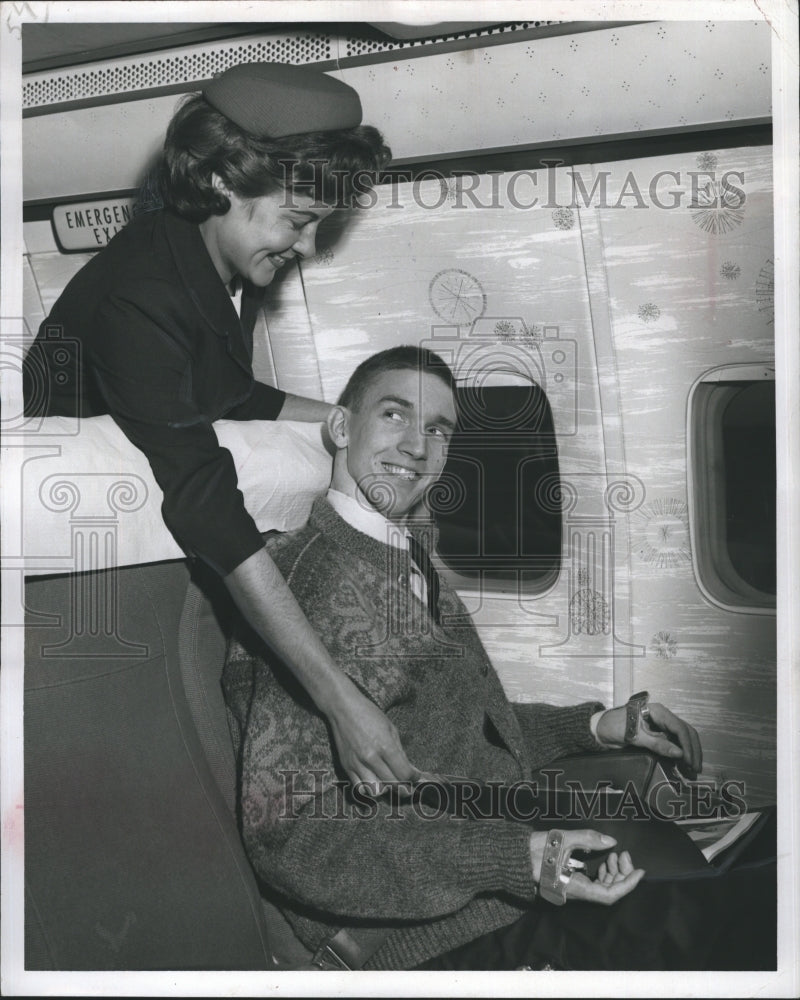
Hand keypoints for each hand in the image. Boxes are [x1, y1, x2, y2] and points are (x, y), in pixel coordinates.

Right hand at [326, 680, 420, 792]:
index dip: (413, 778)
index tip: (416, 777)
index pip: (404, 774)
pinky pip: (360, 788)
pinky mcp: (346, 766)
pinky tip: (374, 780)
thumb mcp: (391, 729)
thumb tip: (411, 770)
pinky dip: (369, 788)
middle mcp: (370, 758)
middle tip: (407, 783)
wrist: (343, 708)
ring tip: (388, 781)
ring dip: (385, 789)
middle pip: (392, 784)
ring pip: (376, 791)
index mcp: (385, 746)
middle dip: (404, 786)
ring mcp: (357, 764)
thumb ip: (400, 752)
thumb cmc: (369, 714)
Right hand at [529, 829, 644, 904]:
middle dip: (621, 874)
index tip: (639, 871)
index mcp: (575, 888)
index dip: (627, 884)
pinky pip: (592, 883)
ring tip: (614, 855)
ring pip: (601, 888)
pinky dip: (601, 873)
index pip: (609, 895)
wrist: (513, 858)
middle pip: (608, 892)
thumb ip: (587, 839)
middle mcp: (576, 893)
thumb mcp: (561, 840)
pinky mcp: (569, 882)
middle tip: (624, 854)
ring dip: (612, 873)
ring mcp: (573, 888)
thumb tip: (611, 841)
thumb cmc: (533, 850)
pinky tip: (603, 860)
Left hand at [596, 701, 702, 773]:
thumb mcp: (635, 736)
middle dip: (693, 750)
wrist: (601, 728)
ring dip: (690, 752)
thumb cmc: (614, 727)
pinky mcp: (660, 733)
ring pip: (683, 737)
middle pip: (686, 732)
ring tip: (692, 770)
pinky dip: (681, 753)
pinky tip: (684, 765)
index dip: (687, 746)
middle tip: (695, 769)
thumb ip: (657, 744)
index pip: (680, 728)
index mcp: (658, 712)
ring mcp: (662, 724)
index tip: (689, 762)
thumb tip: (680, 753)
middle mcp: (663, 716)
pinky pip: (675, 741)